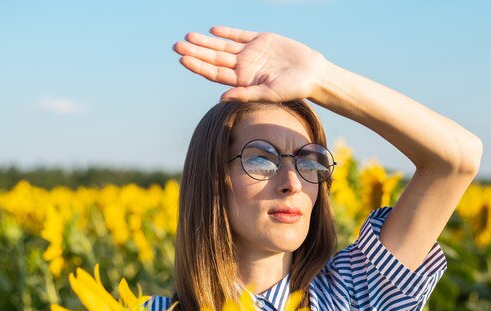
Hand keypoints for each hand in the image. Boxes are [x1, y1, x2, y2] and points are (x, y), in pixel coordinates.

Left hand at [173, 26, 327, 101]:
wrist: (314, 74)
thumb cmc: (293, 89)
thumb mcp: (268, 93)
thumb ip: (245, 94)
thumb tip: (220, 98)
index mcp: (243, 81)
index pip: (215, 73)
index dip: (198, 66)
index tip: (182, 59)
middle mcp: (244, 67)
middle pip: (215, 58)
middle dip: (196, 52)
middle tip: (176, 45)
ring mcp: (252, 53)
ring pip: (223, 46)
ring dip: (206, 42)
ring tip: (188, 37)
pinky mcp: (262, 40)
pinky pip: (240, 35)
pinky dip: (227, 33)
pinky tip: (213, 31)